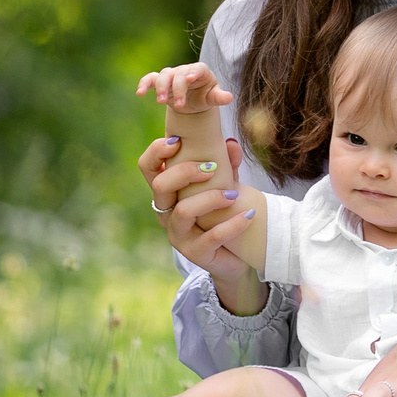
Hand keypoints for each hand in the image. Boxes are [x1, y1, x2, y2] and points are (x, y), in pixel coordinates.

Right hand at [135, 62, 234, 118]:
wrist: (193, 102)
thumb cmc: (205, 97)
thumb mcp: (213, 98)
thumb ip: (219, 97)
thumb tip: (229, 97)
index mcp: (200, 71)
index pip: (196, 69)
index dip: (192, 72)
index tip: (189, 79)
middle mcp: (184, 70)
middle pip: (178, 74)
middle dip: (177, 89)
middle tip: (179, 105)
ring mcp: (171, 75)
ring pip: (163, 75)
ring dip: (161, 87)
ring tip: (161, 102)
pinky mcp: (160, 82)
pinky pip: (150, 79)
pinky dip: (144, 84)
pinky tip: (140, 93)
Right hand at [141, 137, 259, 292]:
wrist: (235, 255)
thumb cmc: (223, 213)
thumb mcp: (224, 184)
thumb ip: (226, 164)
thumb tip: (230, 143)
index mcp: (168, 192)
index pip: (147, 167)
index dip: (156, 152)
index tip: (178, 141)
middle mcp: (167, 212)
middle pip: (160, 186)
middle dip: (185, 171)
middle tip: (212, 168)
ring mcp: (178, 235)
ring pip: (184, 211)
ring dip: (210, 198)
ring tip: (233, 195)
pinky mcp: (196, 253)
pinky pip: (211, 236)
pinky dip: (233, 223)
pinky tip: (248, 215)